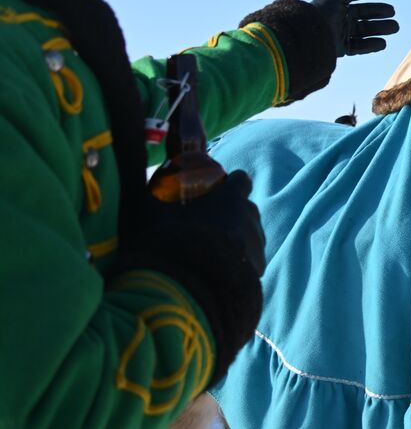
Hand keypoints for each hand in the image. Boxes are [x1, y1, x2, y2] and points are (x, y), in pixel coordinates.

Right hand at [115, 171, 267, 386]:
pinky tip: (212, 275)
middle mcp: (249, 216)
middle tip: (203, 229)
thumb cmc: (165, 241)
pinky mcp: (256, 271)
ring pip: (248, 236)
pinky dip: (234, 266)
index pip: (240, 180)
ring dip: (233, 241)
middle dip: (231, 215)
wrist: (185, 289)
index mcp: (230, 196)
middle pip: (245, 209)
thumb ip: (144, 181)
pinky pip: (248, 263)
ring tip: (205, 256)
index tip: (213, 194)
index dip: (228, 185)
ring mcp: (255, 244)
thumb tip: (126, 150)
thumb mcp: (148, 207)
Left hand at [311, 0, 398, 55]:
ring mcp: (338, 34)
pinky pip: (358, 47)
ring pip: (363, 31)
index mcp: (335, 4)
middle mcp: (337, 19)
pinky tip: (383, 43)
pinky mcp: (339, 49)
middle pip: (362, 15)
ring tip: (395, 27)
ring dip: (379, 29)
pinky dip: (371, 45)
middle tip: (393, 12)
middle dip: (378, 13)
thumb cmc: (321, 14)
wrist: (306, 39)